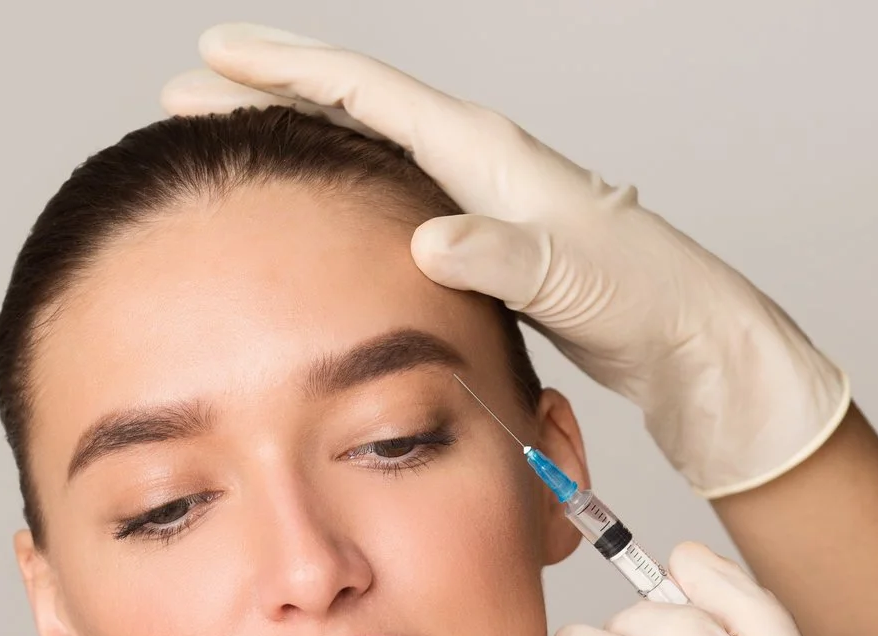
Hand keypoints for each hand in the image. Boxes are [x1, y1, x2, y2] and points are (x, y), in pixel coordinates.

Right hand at [162, 25, 847, 497]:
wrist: (691, 339)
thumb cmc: (640, 303)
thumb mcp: (567, 279)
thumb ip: (498, 255)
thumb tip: (430, 237)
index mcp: (484, 152)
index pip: (365, 93)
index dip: (285, 70)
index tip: (214, 54)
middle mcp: (475, 158)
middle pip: (349, 105)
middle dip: (266, 90)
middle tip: (187, 87)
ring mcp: (475, 193)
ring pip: (360, 144)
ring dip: (292, 133)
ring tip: (227, 137)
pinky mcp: (479, 232)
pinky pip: (381, 187)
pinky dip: (330, 181)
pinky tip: (307, 204)